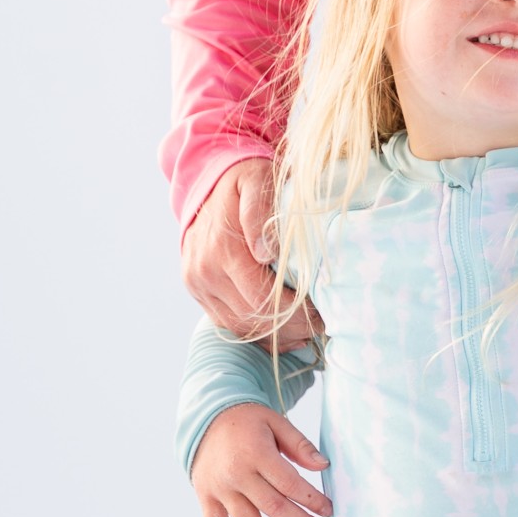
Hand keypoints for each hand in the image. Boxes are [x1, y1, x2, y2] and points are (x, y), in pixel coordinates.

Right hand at [181, 158, 318, 343]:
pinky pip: (225, 323)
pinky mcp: (196, 289)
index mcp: (222, 250)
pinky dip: (254, 331)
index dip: (294, 314)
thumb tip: (266, 252)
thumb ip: (260, 212)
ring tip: (305, 332)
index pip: (262, 300)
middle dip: (289, 328)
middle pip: (251, 319)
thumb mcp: (255, 182)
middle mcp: (204, 272)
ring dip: (273, 335)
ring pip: (238, 327)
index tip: (322, 314)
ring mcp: (197, 283)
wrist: (207, 181)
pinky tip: (280, 330)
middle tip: (320, 326)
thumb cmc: (243, 181)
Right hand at [191, 402, 332, 516]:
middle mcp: (236, 473)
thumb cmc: (248, 423)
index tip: (329, 511)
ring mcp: (219, 489)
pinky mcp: (205, 499)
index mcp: (256, 452)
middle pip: (274, 508)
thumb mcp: (276, 422)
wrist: (206, 420)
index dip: (313, 501)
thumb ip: (300, 445)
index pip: (290, 484)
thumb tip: (324, 466)